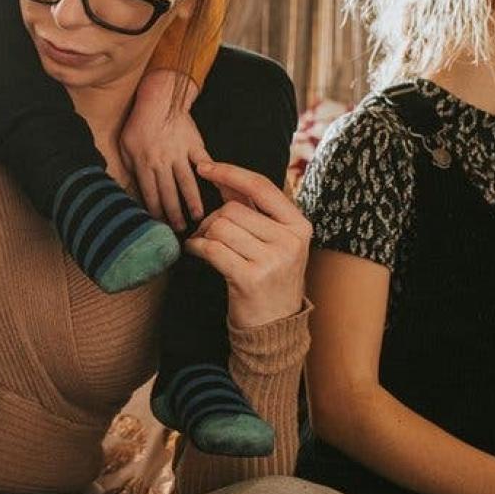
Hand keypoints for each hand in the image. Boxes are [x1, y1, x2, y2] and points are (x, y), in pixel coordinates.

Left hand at [120, 69, 209, 230]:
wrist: (160, 99)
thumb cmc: (139, 123)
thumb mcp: (125, 146)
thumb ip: (129, 168)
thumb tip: (130, 189)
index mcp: (143, 164)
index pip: (149, 194)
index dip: (154, 212)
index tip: (159, 225)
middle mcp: (162, 162)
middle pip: (168, 194)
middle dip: (173, 214)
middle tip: (179, 229)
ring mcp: (179, 154)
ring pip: (186, 183)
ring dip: (192, 202)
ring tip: (198, 217)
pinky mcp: (194, 145)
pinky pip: (203, 163)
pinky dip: (210, 176)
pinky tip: (216, 190)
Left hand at [183, 161, 309, 327]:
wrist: (275, 327)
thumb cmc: (269, 278)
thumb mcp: (273, 241)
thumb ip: (253, 209)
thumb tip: (223, 176)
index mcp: (299, 226)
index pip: (260, 186)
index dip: (230, 172)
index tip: (205, 166)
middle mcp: (290, 241)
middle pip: (232, 209)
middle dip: (211, 219)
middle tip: (207, 235)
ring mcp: (273, 260)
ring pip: (219, 227)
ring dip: (203, 235)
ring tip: (204, 247)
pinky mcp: (250, 278)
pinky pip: (211, 248)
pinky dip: (196, 248)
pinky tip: (195, 253)